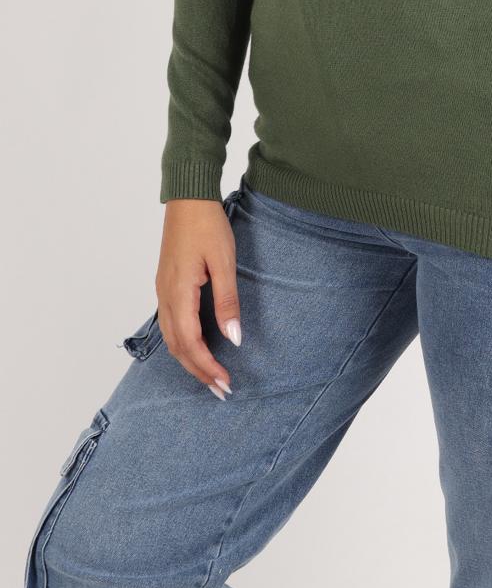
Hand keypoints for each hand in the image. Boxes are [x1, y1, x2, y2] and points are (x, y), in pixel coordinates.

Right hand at [155, 199, 241, 398]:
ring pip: (171, 338)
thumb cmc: (207, 225)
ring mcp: (162, 290)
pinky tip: (196, 347)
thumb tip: (233, 339)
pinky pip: (170, 324)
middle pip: (177, 347)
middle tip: (219, 389)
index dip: (207, 367)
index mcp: (179, 293)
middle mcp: (165, 296)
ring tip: (210, 375)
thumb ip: (227, 302)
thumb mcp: (224, 262)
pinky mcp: (166, 284)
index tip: (225, 383)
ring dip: (189, 360)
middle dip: (198, 372)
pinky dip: (182, 343)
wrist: (188, 197)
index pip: (190, 343)